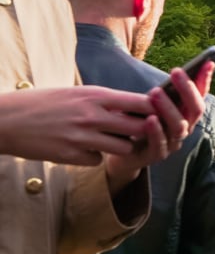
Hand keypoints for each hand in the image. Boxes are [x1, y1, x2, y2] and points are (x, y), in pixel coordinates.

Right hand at [0, 86, 158, 164]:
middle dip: (145, 132)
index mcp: (96, 95)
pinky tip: (84, 150)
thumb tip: (133, 105)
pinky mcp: (70, 156)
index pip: (142, 102)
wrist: (6, 120)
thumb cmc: (43, 103)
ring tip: (111, 142)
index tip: (160, 113)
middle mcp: (93, 115)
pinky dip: (95, 157)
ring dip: (122, 147)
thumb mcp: (77, 93)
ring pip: (124, 148)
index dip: (155, 109)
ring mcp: (82, 137)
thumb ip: (104, 100)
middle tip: (142, 133)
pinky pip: (98, 161)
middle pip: (140, 128)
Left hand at [104, 62, 214, 193]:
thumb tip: (177, 70)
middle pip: (195, 110)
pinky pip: (159, 144)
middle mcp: (184, 128)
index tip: (207, 62)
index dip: (205, 80)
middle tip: (176, 72)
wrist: (121, 150)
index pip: (201, 95)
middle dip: (188, 90)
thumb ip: (166, 91)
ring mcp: (172, 143)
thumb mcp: (152, 103)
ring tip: (156, 92)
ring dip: (169, 108)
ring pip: (179, 126)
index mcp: (186, 114)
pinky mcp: (155, 155)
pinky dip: (156, 131)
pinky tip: (150, 118)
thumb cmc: (139, 121)